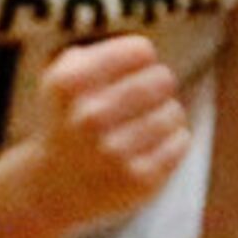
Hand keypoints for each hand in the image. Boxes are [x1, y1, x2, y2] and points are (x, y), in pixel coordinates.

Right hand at [27, 34, 190, 228]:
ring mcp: (114, 151)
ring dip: (166, 114)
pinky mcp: (139, 179)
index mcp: (69, 84)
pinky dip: (173, 140)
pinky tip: (149, 147)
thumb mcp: (65, 78)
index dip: (141, 58)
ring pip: (173, 111)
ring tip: (143, 125)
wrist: (57, 186)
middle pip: (162, 78)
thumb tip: (143, 53)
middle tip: (146, 96)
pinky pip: (180, 140)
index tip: (132, 69)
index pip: (140, 51)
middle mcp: (88, 117)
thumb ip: (99, 51)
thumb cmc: (72, 117)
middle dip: (159, 85)